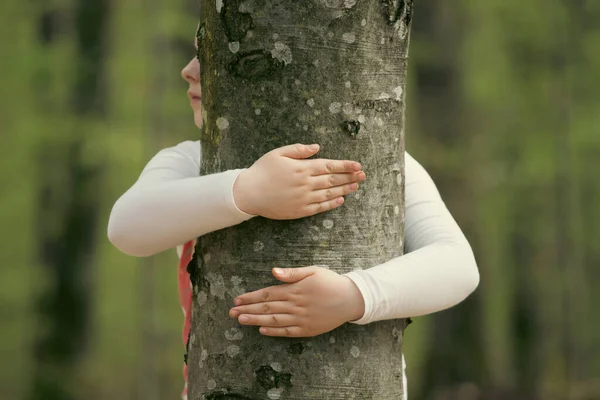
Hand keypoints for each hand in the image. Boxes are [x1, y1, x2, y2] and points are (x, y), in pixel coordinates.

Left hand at [229, 266, 364, 337]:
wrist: (351, 299)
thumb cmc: (331, 282)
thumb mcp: (313, 271)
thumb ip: (292, 273)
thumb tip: (273, 271)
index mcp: (295, 290)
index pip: (267, 294)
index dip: (251, 297)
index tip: (237, 300)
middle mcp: (295, 305)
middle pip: (267, 308)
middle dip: (247, 310)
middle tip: (231, 313)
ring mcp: (301, 319)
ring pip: (273, 321)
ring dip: (255, 321)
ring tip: (241, 321)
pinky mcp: (307, 329)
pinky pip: (287, 332)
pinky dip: (273, 331)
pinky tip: (262, 330)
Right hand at [232, 143, 365, 218]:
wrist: (248, 193)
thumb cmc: (261, 171)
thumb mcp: (278, 153)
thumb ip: (299, 150)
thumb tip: (317, 147)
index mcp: (302, 168)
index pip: (330, 166)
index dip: (346, 166)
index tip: (358, 165)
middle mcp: (306, 183)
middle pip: (333, 180)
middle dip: (350, 177)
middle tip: (363, 175)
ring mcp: (304, 198)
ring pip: (329, 194)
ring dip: (344, 190)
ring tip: (356, 186)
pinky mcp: (300, 211)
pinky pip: (320, 208)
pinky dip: (331, 204)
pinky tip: (340, 200)